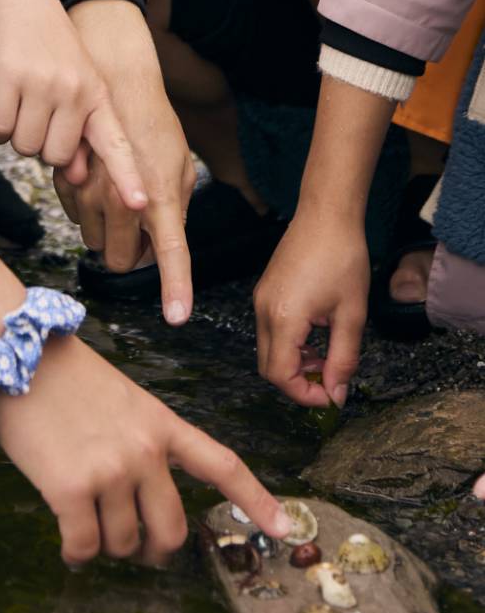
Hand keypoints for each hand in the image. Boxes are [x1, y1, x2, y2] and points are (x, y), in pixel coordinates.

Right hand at [0, 0, 149, 213]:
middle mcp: (74, 92)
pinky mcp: (8, 78)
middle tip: (39, 112)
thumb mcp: (80, 88)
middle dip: (41, 145)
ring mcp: (42, 85)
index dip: (127, 177)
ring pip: (24, 148)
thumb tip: (77, 177)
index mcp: (97, 97)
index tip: (140, 205)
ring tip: (23, 99)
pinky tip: (4, 97)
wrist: (24, 3)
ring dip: (17, 133)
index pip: (116, 143)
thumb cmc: (53, 54)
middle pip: (54, 157)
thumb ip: (82, 133)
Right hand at [0, 334, 293, 565]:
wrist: (17, 354)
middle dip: (156, 548)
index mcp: (161, 423)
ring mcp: (110, 471)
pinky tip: (69, 542)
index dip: (256, 501)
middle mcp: (144, 451)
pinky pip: (84, 546)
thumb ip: (141, 444)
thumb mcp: (121, 399)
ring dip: (105, 544)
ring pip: (124, 543)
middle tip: (138, 547)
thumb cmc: (62, 376)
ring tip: (85, 522)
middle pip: (172, 529)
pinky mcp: (72, 490)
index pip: (221, 465)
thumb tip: (138, 501)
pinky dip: (76, 553)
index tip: (283, 528)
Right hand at [64, 0, 196, 324]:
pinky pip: (74, 217)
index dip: (174, 288)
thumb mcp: (179, 162)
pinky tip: (97, 180)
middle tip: (140, 230)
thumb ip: (176, 205)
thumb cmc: (153, 122)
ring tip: (119, 195)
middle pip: (119, 259)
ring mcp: (90, 192)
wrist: (113, 80)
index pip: (170, 252)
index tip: (177, 316)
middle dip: (128, 254)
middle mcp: (122, 198)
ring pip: (93, 241)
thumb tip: (163, 242)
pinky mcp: (65, 182)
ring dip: (106, 230)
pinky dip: (86, 209)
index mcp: (160, 193)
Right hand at [254, 212, 369, 407]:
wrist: (326, 215)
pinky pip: (270, 330)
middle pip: (268, 367)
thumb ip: (343, 359)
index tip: (331, 396)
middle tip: (330, 380)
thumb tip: (337, 394)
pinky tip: (316, 335)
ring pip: (268, 349)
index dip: (305, 394)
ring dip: (295, 363)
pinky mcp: (265, 291)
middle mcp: (264, 310)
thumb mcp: (351, 314)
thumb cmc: (342, 258)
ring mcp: (261, 299)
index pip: (280, 375)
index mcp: (283, 318)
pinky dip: (290, 344)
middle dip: (298, 382)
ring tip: (328, 356)